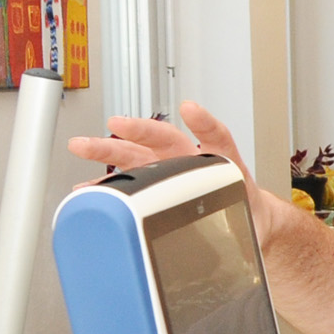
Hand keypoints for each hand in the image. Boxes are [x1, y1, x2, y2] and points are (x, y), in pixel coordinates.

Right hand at [68, 102, 307, 245]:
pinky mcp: (156, 189)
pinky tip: (89, 188)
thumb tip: (224, 223)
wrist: (245, 223)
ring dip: (109, 150)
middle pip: (160, 140)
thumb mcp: (250, 204)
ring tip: (83, 146)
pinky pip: (130, 183)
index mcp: (216, 162)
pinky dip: (109, 186)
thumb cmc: (247, 208)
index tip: (191, 110)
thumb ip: (242, 198)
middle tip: (116, 123)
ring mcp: (167, 172)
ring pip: (136, 155)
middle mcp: (187, 161)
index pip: (214, 136)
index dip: (204, 124)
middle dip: (137, 130)